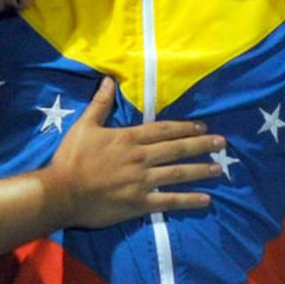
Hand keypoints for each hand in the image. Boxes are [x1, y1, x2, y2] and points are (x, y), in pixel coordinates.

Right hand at [46, 78, 225, 227]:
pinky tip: (205, 199)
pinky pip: (169, 201)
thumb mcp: (84, 126)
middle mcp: (141, 158)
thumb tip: (108, 79)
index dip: (185, 127)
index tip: (203, 126)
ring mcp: (142, 182)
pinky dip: (188, 200)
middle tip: (222, 143)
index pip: (164, 130)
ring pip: (178, 173)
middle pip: (177, 150)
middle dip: (201, 145)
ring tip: (218, 168)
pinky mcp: (139, 203)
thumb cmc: (71, 158)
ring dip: (200, 170)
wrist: (62, 192)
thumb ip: (100, 103)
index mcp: (129, 139)